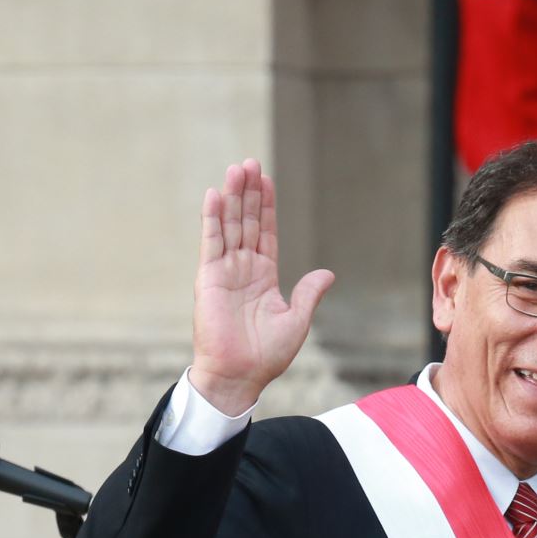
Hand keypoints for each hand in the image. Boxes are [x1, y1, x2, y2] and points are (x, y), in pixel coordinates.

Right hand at [189, 159, 335, 415]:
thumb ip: (309, 293)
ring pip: (229, 226)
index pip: (266, 233)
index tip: (267, 180)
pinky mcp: (209, 277)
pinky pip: (211, 242)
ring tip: (236, 169)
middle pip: (247, 222)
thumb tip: (328, 273)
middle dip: (249, 193)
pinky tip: (215, 195)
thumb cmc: (267, 354)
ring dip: (232, 197)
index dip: (267, 207)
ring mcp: (225, 271)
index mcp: (264, 276)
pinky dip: (212, 219)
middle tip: (250, 163)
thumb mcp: (297, 320)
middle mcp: (243, 269)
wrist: (240, 374)